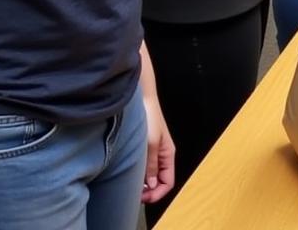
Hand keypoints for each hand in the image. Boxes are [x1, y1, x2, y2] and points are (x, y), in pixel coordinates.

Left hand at [138, 44, 174, 203]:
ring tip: (131, 184)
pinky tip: (129, 172)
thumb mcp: (150, 143)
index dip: (157, 193)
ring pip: (151, 175)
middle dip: (148, 191)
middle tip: (134, 194)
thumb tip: (151, 184)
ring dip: (142, 183)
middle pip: (159, 181)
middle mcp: (162, 155)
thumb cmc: (149, 117)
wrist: (141, 98)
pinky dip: (138, 174)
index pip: (168, 182)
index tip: (143, 197)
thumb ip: (152, 165)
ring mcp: (154, 151)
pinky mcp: (145, 147)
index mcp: (168, 154)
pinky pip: (144, 167)